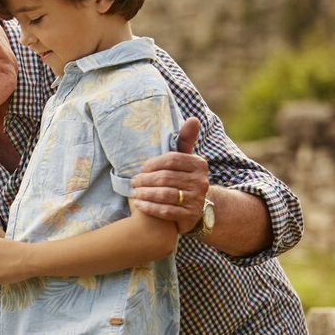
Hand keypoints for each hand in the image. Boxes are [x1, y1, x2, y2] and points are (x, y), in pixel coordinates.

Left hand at [130, 116, 209, 233]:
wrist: (195, 207)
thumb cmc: (183, 177)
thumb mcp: (185, 159)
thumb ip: (185, 140)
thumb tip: (193, 119)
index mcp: (199, 164)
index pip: (171, 160)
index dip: (152, 164)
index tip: (141, 168)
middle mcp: (201, 182)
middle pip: (165, 178)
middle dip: (145, 180)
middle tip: (133, 182)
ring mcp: (197, 199)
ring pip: (164, 194)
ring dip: (145, 193)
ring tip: (134, 193)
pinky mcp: (190, 216)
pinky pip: (166, 210)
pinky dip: (149, 207)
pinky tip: (139, 205)